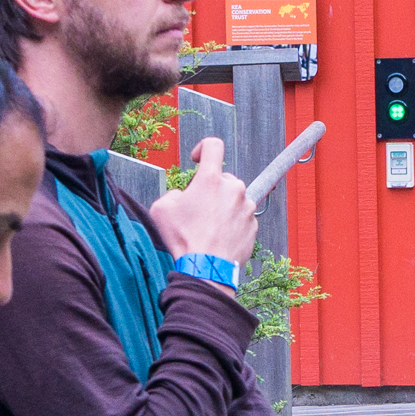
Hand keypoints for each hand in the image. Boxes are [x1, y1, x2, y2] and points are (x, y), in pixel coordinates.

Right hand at [148, 138, 258, 266]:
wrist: (206, 269)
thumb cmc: (184, 240)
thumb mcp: (161, 209)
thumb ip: (172, 193)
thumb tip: (182, 196)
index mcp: (211, 180)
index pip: (213, 146)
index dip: (203, 148)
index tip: (197, 159)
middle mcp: (233, 189)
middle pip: (222, 178)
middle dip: (211, 189)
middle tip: (197, 209)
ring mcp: (246, 208)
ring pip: (233, 199)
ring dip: (222, 207)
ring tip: (207, 227)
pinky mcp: (253, 226)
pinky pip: (241, 218)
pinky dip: (231, 223)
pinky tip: (218, 237)